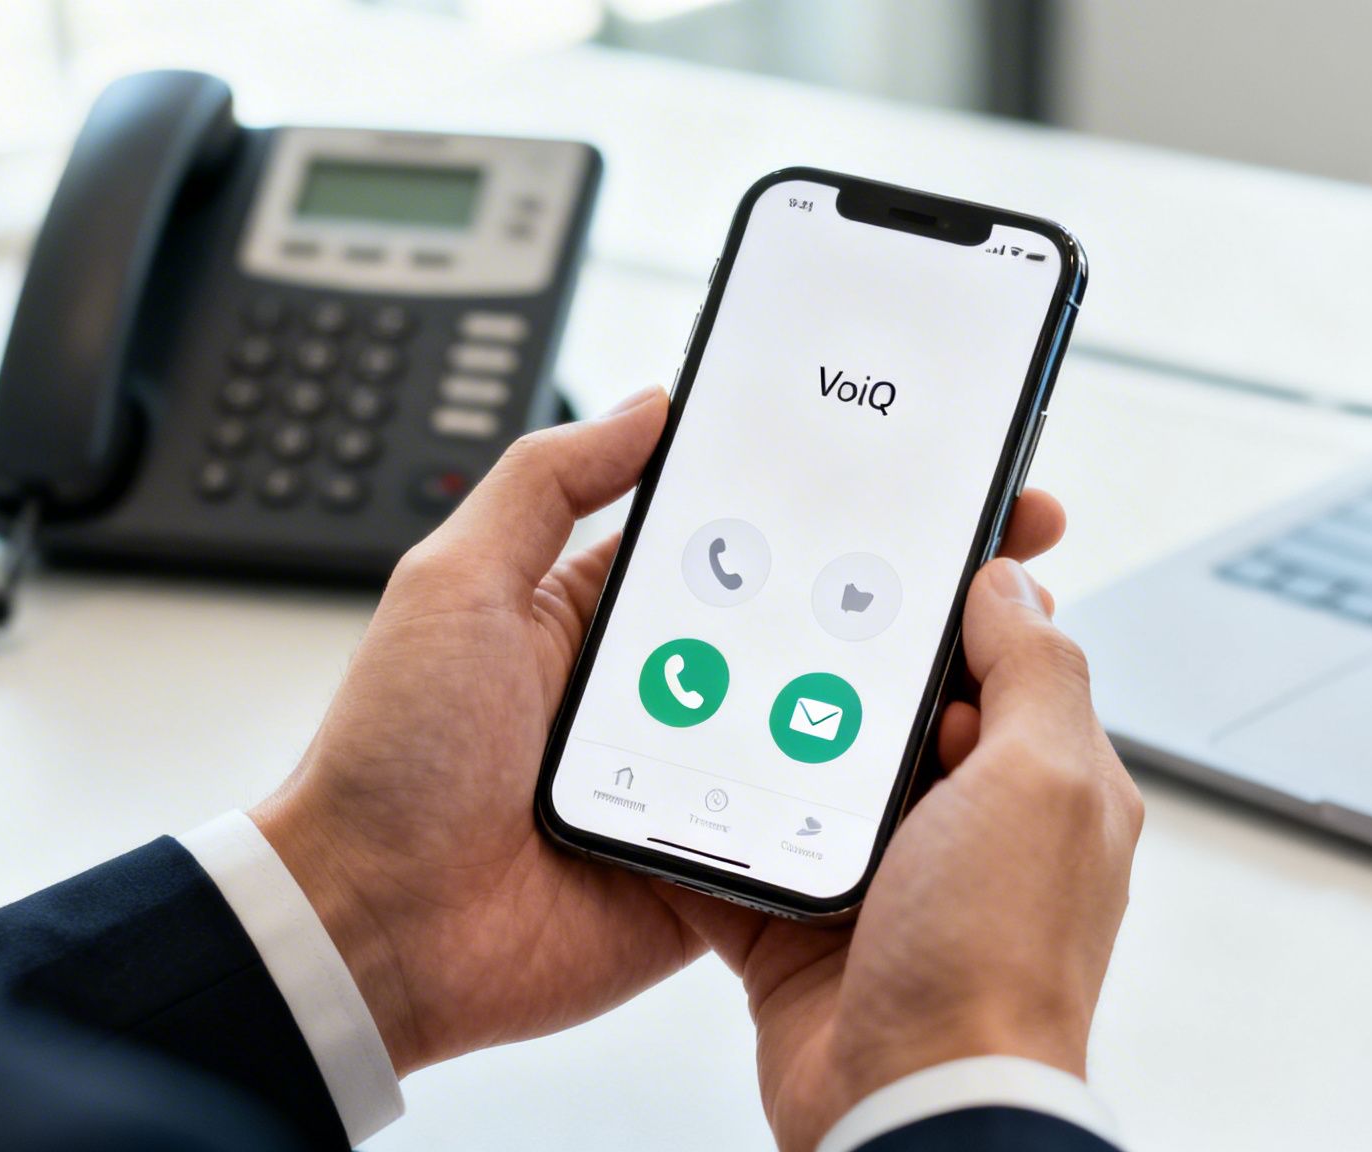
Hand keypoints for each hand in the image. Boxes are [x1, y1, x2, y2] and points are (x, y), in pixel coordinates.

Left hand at [249, 381, 1078, 1078]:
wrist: (375, 931)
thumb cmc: (391, 758)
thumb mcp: (455, 585)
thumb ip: (544, 486)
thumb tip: (649, 409)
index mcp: (606, 614)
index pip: (741, 540)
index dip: (826, 506)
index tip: (915, 474)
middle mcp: (663, 689)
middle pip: (803, 627)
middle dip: (897, 593)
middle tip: (996, 553)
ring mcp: (694, 779)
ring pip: (822, 722)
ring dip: (893, 695)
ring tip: (987, 650)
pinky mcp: (713, 866)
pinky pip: (803, 825)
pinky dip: (859, 804)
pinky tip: (928, 767)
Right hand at [668, 557, 1143, 1151]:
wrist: (909, 1104)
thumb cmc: (995, 962)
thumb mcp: (1043, 782)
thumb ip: (1034, 671)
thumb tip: (1013, 581)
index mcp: (1042, 783)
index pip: (999, 660)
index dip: (950, 607)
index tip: (889, 553)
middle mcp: (968, 828)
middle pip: (892, 710)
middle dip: (841, 669)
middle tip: (787, 614)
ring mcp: (886, 878)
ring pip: (812, 771)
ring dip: (770, 739)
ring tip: (721, 680)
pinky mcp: (806, 925)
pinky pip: (749, 850)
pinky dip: (713, 822)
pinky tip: (677, 775)